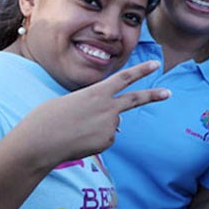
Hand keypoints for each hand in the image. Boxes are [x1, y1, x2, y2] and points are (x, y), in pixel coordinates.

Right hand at [9, 60, 169, 168]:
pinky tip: (80, 140)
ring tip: (76, 130)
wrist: (40, 143)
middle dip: (153, 95)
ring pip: (112, 124)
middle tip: (169, 93)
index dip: (141, 70)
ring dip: (97, 126)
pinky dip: (95, 139)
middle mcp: (108, 107)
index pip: (124, 77)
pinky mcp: (107, 141)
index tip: (156, 64)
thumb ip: (95, 106)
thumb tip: (117, 123)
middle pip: (135, 99)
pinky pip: (106, 138)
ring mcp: (110, 125)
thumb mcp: (70, 102)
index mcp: (96, 92)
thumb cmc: (47, 119)